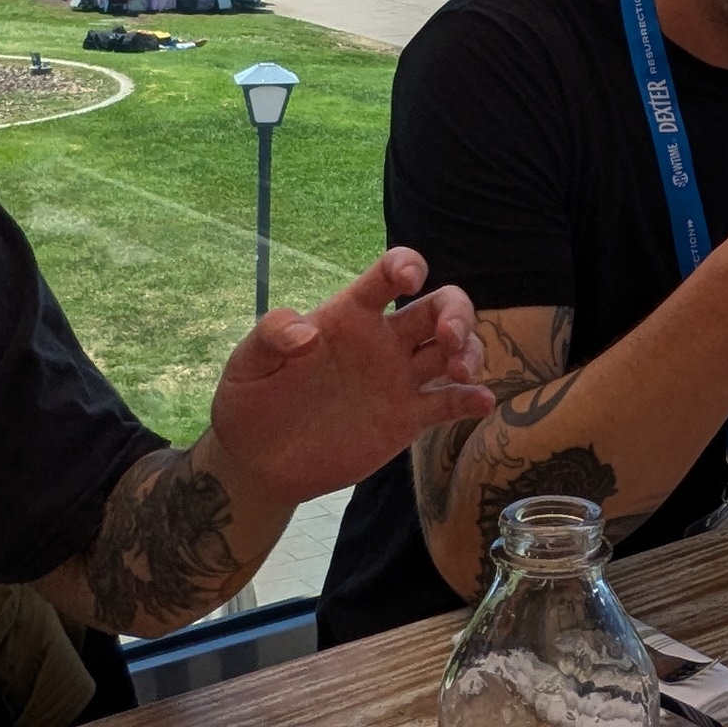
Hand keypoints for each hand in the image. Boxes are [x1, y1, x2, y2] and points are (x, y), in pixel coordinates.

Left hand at [203, 248, 492, 508]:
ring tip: (460, 373)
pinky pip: (450, 403)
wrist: (258, 461)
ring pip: (454, 350)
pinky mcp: (406, 419)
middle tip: (448, 337)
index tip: (408, 278)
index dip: (406, 265)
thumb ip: (271, 336)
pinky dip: (473, 400)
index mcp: (348, 315)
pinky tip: (480, 402)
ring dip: (471, 351)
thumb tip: (308, 332)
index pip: (387, 276)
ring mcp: (398, 380)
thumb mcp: (246, 363)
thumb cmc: (250, 401)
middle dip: (457, 312)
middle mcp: (382, 341)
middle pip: (439, 306)